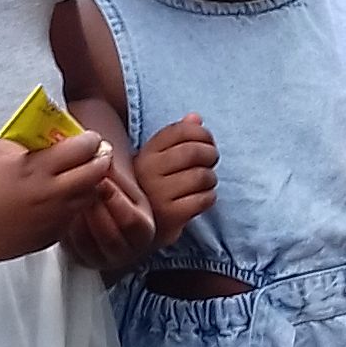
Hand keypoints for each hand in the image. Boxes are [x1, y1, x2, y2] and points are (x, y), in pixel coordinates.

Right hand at [0, 132, 119, 268]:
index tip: (88, 138)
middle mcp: (52, 195)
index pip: (83, 148)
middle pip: (97, 173)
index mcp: (38, 169)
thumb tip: (57, 135)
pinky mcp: (50, 237)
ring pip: (90, 196)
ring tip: (77, 174)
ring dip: (89, 183)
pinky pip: (73, 216)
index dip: (90, 140)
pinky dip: (72, 204)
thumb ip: (32, 140)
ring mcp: (54, 220)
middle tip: (97, 153)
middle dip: (101, 159)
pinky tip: (56, 198)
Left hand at [62, 161, 156, 274]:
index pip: (131, 220)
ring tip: (70, 195)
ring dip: (77, 217)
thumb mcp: (124, 186)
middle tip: (80, 186)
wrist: (111, 214)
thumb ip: (113, 172)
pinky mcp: (80, 261)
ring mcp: (103, 260)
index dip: (115, 199)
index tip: (101, 180)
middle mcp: (126, 252)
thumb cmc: (118, 196)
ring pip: (86, 242)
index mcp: (144, 232)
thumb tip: (102, 154)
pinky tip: (62, 209)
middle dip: (93, 208)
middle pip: (108, 234)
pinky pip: (69, 247)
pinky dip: (65, 227)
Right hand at [134, 113, 220, 245]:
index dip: (201, 133)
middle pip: (194, 152)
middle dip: (211, 154)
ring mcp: (158, 194)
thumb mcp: (158, 160)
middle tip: (211, 161)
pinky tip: (202, 198)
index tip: (208, 141)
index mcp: (146, 153)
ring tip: (205, 182)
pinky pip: (203, 199)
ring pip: (202, 176)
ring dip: (211, 178)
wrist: (134, 228)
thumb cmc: (153, 188)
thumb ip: (177, 138)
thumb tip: (195, 117)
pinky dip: (209, 197)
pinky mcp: (170, 215)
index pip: (180, 131)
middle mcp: (148, 171)